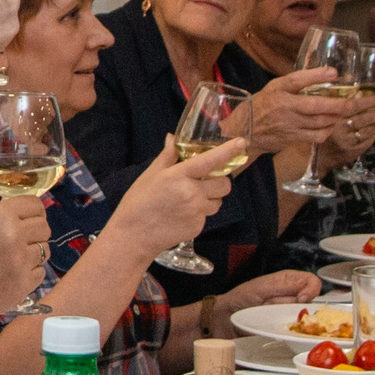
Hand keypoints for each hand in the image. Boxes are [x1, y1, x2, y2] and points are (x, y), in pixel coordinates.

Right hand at [0, 193, 52, 318]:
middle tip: (24, 241)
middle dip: (36, 232)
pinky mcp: (23, 285)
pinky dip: (30, 274)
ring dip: (33, 254)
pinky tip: (12, 276)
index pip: (34, 205)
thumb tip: (22, 218)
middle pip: (44, 227)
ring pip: (45, 251)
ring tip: (14, 260)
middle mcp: (14, 235)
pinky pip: (40, 273)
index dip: (35, 212)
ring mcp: (21, 262)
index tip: (31, 218)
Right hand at [105, 136, 242, 251]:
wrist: (133, 236)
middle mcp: (192, 193)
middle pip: (224, 184)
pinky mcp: (198, 227)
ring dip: (211, 198)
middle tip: (206, 181)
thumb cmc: (138, 203)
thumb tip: (173, 138)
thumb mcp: (150, 175)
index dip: (228, 151)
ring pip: (218, 201)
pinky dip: (200, 213)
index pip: (210, 160)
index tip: (241, 143)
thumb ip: (168, 156)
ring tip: (189, 200)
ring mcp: (197, 212)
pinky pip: (207, 215)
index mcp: (179, 176)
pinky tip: (182, 214)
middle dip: (220, 180)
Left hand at [204, 270, 319, 337]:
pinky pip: (298, 333)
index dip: (311, 291)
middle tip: (286, 314)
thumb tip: (305, 294)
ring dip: (299, 323)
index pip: (312, 282)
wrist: (225, 320)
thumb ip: (285, 286)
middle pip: (313, 302)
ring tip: (278, 322)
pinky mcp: (286, 330)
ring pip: (308, 319)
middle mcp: (292, 297)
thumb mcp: (262, 288)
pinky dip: (294, 334)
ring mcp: (289, 314)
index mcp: (288, 281)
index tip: (301, 300)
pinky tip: (280, 332)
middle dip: (304, 310)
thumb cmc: (240, 300)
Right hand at [239, 66, 355, 154]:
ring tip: (347, 111)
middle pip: (315, 105)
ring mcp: (289, 124)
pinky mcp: (292, 138)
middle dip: (339, 104)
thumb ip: (298, 80)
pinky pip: (316, 135)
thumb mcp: (276, 86)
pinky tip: (333, 124)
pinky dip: (328, 130)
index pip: (297, 80)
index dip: (316, 75)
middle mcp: (284, 106)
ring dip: (337, 117)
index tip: (335, 73)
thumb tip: (328, 73)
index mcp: (278, 89)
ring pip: (319, 122)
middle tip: (354, 101)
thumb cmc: (264, 104)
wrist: (245, 131)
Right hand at [317, 93, 374, 171]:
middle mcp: (341, 131)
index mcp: (332, 119)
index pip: (354, 107)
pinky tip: (374, 129)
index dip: (368, 102)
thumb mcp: (322, 116)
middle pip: (364, 119)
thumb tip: (355, 92)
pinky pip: (367, 141)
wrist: (313, 158)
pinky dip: (373, 134)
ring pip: (368, 130)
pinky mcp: (352, 152)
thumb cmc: (316, 133)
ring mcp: (347, 143)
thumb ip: (336, 106)